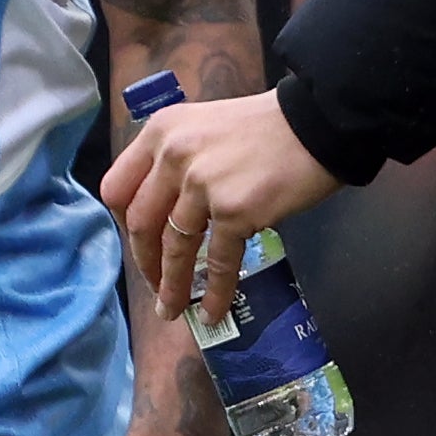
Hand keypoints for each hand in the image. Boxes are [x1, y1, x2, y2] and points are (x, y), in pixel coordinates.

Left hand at [103, 88, 337, 325]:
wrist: (319, 124)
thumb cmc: (266, 127)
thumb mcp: (203, 127)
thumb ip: (176, 159)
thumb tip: (164, 210)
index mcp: (159, 132)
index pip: (117, 188)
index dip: (121, 225)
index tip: (137, 245)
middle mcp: (173, 155)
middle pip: (140, 223)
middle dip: (144, 263)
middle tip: (154, 286)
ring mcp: (201, 183)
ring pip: (174, 248)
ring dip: (172, 287)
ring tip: (173, 310)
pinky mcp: (234, 209)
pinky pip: (218, 262)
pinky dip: (216, 293)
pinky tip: (214, 311)